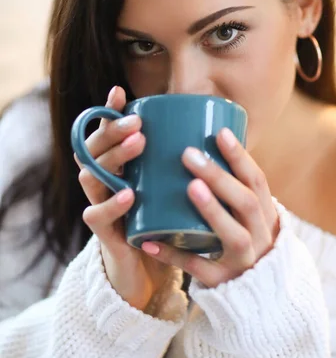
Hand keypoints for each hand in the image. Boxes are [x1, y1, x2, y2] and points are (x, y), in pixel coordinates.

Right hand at [74, 86, 171, 310]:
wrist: (147, 267)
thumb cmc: (161, 218)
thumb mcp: (169, 186)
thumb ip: (181, 162)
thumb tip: (220, 127)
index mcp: (116, 166)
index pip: (104, 133)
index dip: (108, 112)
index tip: (120, 90)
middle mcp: (102, 181)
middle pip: (94, 148)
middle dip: (114, 129)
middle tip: (139, 121)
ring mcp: (99, 204)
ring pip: (92, 176)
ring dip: (115, 156)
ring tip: (138, 143)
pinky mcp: (104, 232)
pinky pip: (98, 216)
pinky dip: (112, 204)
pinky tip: (130, 194)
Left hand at [141, 128, 279, 287]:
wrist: (259, 296)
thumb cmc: (243, 240)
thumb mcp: (248, 216)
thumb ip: (231, 188)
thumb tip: (197, 142)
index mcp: (265, 214)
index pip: (257, 181)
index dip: (241, 157)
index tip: (220, 133)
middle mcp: (259, 236)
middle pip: (245, 202)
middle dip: (219, 177)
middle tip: (189, 155)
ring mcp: (243, 261)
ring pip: (232, 235)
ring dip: (212, 209)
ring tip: (189, 187)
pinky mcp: (221, 282)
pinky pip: (197, 268)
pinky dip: (172, 254)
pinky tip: (148, 240)